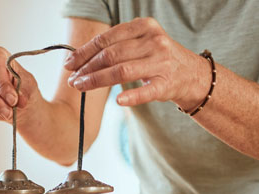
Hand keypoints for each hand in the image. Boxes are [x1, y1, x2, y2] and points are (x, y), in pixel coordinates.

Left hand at [63, 17, 209, 108]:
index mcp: (144, 27)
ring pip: (122, 71)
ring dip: (97, 80)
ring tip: (81, 87)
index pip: (107, 39)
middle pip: (112, 55)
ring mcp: (161, 63)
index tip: (68, 64)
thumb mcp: (139, 43)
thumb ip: (114, 46)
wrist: (190, 74)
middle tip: (72, 80)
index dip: (84, 52)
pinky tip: (117, 101)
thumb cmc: (155, 58)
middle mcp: (154, 41)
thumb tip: (76, 59)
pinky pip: (146, 91)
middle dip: (87, 68)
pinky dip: (131, 96)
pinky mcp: (167, 84)